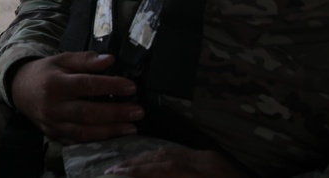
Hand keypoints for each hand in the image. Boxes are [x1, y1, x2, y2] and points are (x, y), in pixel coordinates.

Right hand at [10, 52, 142, 142]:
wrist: (19, 90)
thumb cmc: (45, 72)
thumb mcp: (61, 59)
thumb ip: (85, 60)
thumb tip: (110, 60)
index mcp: (54, 84)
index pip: (86, 85)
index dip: (110, 86)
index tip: (131, 87)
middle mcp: (52, 106)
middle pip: (87, 113)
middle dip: (115, 113)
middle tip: (138, 111)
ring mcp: (52, 124)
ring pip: (84, 132)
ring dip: (111, 131)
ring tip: (132, 127)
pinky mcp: (54, 135)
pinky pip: (78, 141)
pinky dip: (98, 140)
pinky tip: (114, 136)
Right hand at [105, 147, 247, 177]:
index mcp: (205, 177)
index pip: (165, 168)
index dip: (137, 171)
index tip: (114, 173)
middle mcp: (208, 163)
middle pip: (165, 156)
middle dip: (137, 163)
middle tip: (113, 169)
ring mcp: (213, 160)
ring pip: (172, 152)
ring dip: (147, 159)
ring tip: (127, 167)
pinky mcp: (215, 161)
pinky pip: (182, 154)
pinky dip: (162, 158)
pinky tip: (152, 164)